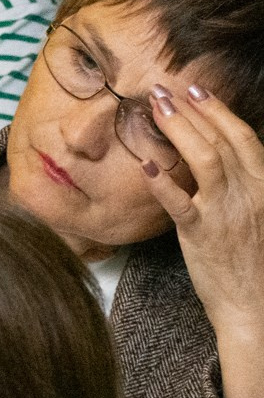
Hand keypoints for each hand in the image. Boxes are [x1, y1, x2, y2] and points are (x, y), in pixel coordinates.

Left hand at [143, 83, 263, 397]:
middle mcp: (251, 195)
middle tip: (167, 88)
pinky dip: (163, 179)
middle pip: (223, 141)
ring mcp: (226, 213)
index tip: (199, 91)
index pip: (244, 139)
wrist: (257, 309)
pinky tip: (145, 161)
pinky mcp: (201, 235)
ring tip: (155, 108)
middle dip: (195, 110)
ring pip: (204, 160)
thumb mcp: (258, 217)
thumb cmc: (254, 264)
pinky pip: (179, 201)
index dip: (221, 112)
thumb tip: (219, 160)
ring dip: (179, 129)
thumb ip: (243, 187)